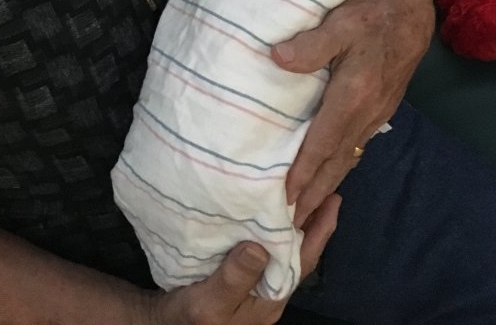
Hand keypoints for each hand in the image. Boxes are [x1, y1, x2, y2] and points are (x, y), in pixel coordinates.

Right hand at [147, 195, 339, 324]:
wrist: (163, 323)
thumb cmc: (190, 320)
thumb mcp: (211, 304)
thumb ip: (235, 278)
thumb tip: (260, 245)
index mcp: (270, 297)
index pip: (303, 259)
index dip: (320, 230)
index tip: (332, 199)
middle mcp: (269, 287)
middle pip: (298, 249)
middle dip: (312, 218)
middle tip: (324, 184)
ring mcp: (254, 279)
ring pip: (282, 245)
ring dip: (293, 218)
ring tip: (303, 188)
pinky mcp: (238, 269)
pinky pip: (263, 242)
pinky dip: (270, 222)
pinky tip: (266, 206)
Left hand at [273, 0, 434, 227]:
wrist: (413, 12)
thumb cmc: (373, 14)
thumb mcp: (342, 21)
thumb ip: (312, 43)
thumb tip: (277, 58)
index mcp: (353, 95)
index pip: (322, 142)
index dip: (303, 171)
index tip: (284, 197)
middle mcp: (366, 113)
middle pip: (336, 161)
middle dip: (313, 193)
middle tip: (290, 222)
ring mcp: (376, 115)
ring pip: (347, 157)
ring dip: (326, 185)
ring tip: (305, 209)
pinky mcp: (380, 110)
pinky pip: (357, 147)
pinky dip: (340, 167)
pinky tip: (329, 174)